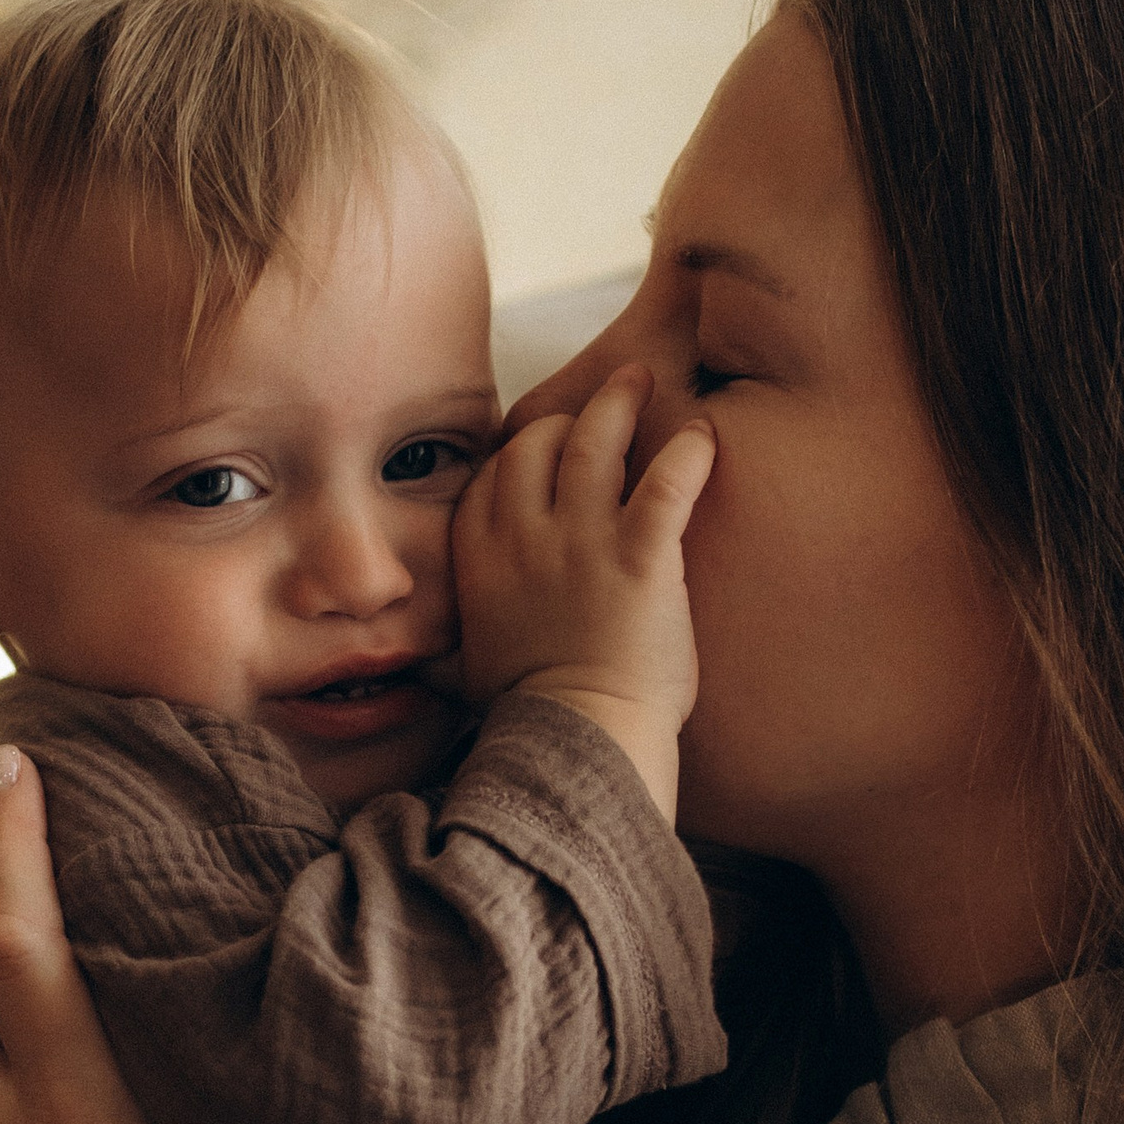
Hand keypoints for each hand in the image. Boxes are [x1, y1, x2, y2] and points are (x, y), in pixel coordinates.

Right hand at [451, 363, 715, 817]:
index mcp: (480, 564)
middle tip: (599, 403)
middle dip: (566, 416)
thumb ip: (452, 639)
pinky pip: (668, 481)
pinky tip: (704, 435)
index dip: (517, 453)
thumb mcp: (466, 671)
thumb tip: (420, 653)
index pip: (490, 478)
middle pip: (536, 443)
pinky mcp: (642, 558)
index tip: (541, 449)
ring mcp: (583, 544)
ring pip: (595, 440)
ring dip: (619, 402)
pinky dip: (689, 451)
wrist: (577, 744)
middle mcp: (525, 540)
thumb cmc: (529, 719)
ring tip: (641, 379)